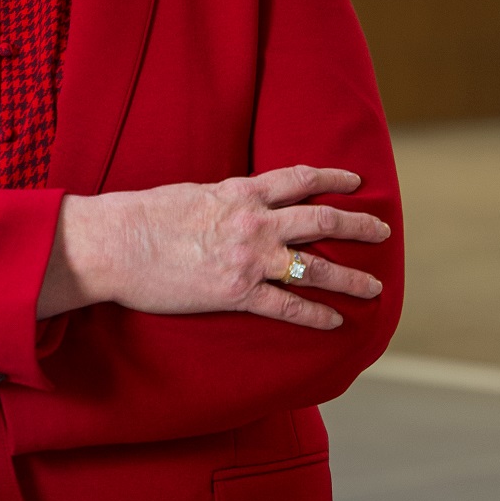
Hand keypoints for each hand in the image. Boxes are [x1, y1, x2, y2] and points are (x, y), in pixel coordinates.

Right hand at [40, 166, 389, 330]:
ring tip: (374, 287)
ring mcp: (249, 258)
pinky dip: (315, 315)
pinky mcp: (237, 293)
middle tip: (381, 230)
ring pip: (316, 266)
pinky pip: (287, 307)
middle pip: (322, 220)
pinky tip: (334, 322)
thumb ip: (225, 198)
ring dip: (351, 277)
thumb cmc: (145, 215)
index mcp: (242, 191)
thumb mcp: (194, 192)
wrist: (117, 242)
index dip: (332, 179)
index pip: (299, 179)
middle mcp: (255, 221)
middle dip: (358, 225)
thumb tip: (239, 201)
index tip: (355, 183)